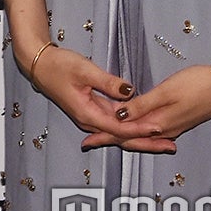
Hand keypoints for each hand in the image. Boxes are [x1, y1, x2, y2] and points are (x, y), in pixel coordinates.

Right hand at [22, 46, 167, 153]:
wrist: (39, 65)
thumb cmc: (58, 66)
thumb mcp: (84, 70)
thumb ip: (108, 83)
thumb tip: (130, 91)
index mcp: (87, 114)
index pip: (119, 127)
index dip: (141, 129)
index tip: (160, 128)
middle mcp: (90, 120)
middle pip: (122, 136)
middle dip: (148, 142)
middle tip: (171, 145)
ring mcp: (92, 116)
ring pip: (120, 131)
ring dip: (142, 135)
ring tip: (165, 139)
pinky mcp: (93, 110)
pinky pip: (116, 122)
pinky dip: (132, 125)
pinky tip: (146, 126)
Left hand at [84, 64, 210, 152]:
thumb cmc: (199, 84)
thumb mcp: (167, 92)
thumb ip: (143, 106)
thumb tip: (120, 118)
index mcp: (159, 124)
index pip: (125, 134)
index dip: (104, 136)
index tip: (85, 141)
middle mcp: (165, 130)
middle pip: (131, 138)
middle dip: (109, 139)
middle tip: (88, 142)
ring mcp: (173, 127)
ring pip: (141, 136)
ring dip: (123, 135)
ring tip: (103, 134)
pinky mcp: (179, 120)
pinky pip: (151, 130)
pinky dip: (137, 131)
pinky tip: (132, 125)